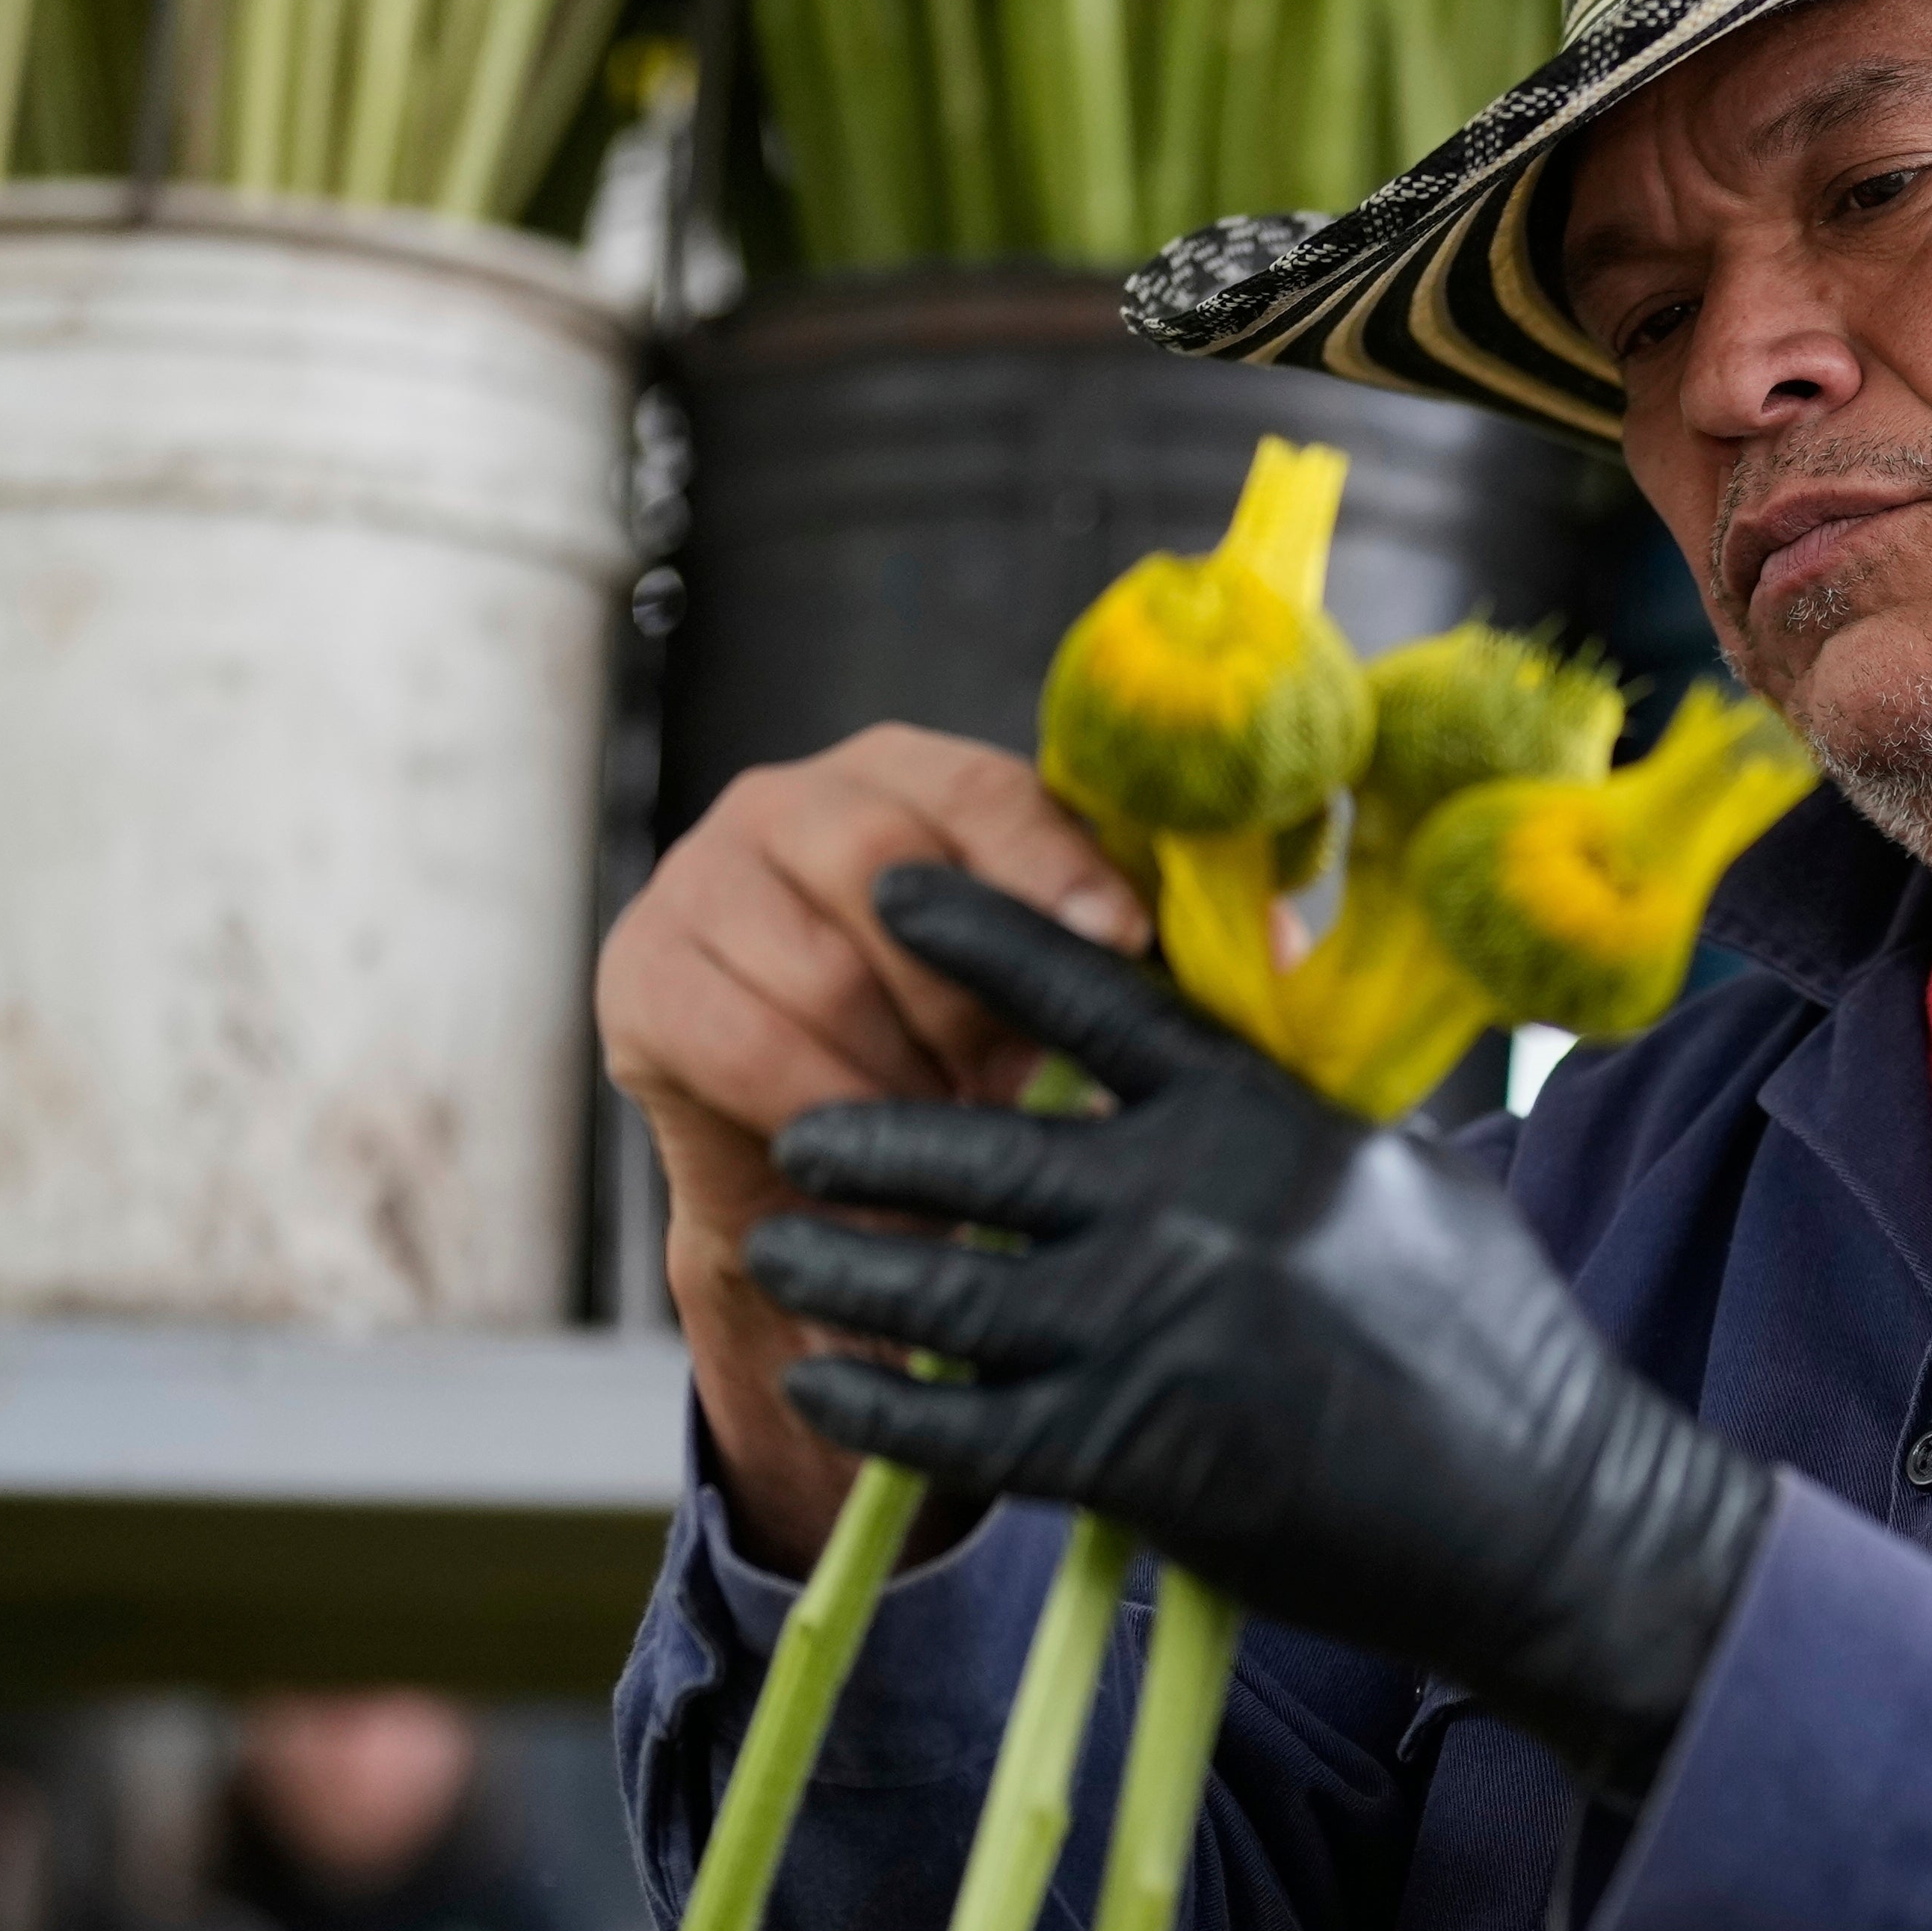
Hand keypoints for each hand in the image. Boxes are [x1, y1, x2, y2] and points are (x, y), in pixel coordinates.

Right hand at [597, 727, 1146, 1560]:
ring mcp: (703, 875)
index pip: (988, 789)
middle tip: (1010, 1075)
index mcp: (915, 771)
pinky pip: (739, 1038)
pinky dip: (818, 1104)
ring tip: (945, 1121)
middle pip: (887, 866)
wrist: (838, 1160)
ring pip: (817, 965)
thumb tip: (1289, 941)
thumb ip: (1157, 949)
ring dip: (896, 1064)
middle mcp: (796, 797)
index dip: (1052, 863)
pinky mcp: (642, 970)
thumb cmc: (974, 1046)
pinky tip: (863, 1144)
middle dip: (964, 991)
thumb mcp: (1065, 989)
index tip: (1117, 937)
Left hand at [745, 868, 1777, 1795]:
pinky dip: (878, 1405)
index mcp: (1263, 1117)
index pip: (1097, 998)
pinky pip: (965, 1425)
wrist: (1546, 1504)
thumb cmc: (1494, 1338)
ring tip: (777, 1245)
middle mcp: (1196, 1203)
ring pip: (947, 1290)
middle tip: (799, 1128)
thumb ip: (1296, 1124)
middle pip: (983, 1152)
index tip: (894, 889)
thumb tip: (1226, 1077)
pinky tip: (819, 1385)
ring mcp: (1159, 1328)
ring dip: (847, 1270)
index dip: (987, 936)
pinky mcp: (1137, 1455)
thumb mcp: (1404, 1180)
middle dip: (870, 1139)